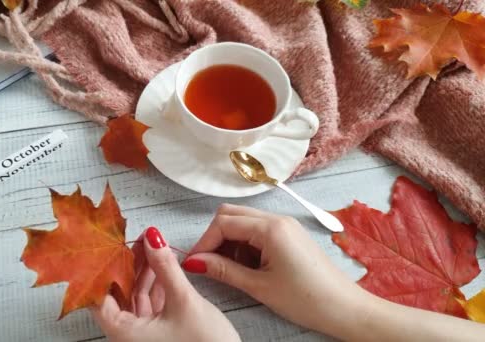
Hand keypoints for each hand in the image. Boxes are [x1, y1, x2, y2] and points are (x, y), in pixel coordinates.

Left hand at [90, 227, 239, 341]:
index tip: (112, 244)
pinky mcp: (159, 335)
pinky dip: (155, 286)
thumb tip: (153, 239)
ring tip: (152, 247)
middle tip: (139, 240)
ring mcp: (143, 336)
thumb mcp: (184, 300)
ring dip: (143, 273)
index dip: (104, 268)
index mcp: (122, 333)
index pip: (99, 296)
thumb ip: (166, 267)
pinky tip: (162, 267)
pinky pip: (149, 306)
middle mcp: (128, 336)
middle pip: (118, 294)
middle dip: (128, 265)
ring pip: (135, 298)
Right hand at [182, 204, 368, 337]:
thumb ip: (224, 270)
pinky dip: (245, 244)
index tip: (194, 263)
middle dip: (215, 237)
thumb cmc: (306, 299)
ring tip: (230, 270)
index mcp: (270, 228)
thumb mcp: (259, 286)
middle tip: (208, 264)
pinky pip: (258, 230)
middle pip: (231, 214)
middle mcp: (277, 219)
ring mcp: (285, 225)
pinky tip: (247, 266)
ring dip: (230, 241)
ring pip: (243, 221)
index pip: (223, 223)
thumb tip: (194, 262)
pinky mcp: (289, 234)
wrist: (345, 308)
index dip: (204, 242)